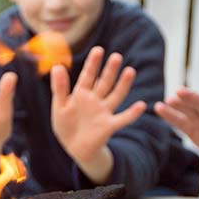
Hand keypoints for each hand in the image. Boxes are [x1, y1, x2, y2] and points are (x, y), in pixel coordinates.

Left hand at [51, 47, 146, 182]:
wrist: (75, 148)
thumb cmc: (66, 126)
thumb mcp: (59, 106)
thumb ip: (59, 88)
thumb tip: (57, 66)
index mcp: (81, 94)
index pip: (88, 76)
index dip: (93, 63)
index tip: (98, 50)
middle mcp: (95, 100)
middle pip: (104, 82)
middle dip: (110, 70)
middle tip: (116, 56)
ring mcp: (104, 112)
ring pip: (115, 95)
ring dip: (123, 84)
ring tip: (130, 71)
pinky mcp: (109, 126)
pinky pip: (123, 119)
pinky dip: (132, 113)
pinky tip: (141, 105)